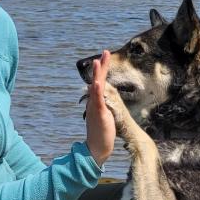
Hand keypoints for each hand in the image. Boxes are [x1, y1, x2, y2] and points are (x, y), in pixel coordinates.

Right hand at [85, 51, 115, 165]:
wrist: (97, 147)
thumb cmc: (101, 133)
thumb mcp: (103, 115)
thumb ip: (102, 105)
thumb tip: (103, 98)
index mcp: (96, 101)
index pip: (100, 82)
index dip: (102, 70)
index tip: (104, 57)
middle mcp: (94, 102)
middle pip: (97, 80)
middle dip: (101, 66)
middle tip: (104, 52)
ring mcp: (95, 107)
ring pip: (96, 87)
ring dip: (97, 74)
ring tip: (97, 61)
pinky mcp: (98, 114)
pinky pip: (97, 100)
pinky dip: (97, 91)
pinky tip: (97, 82)